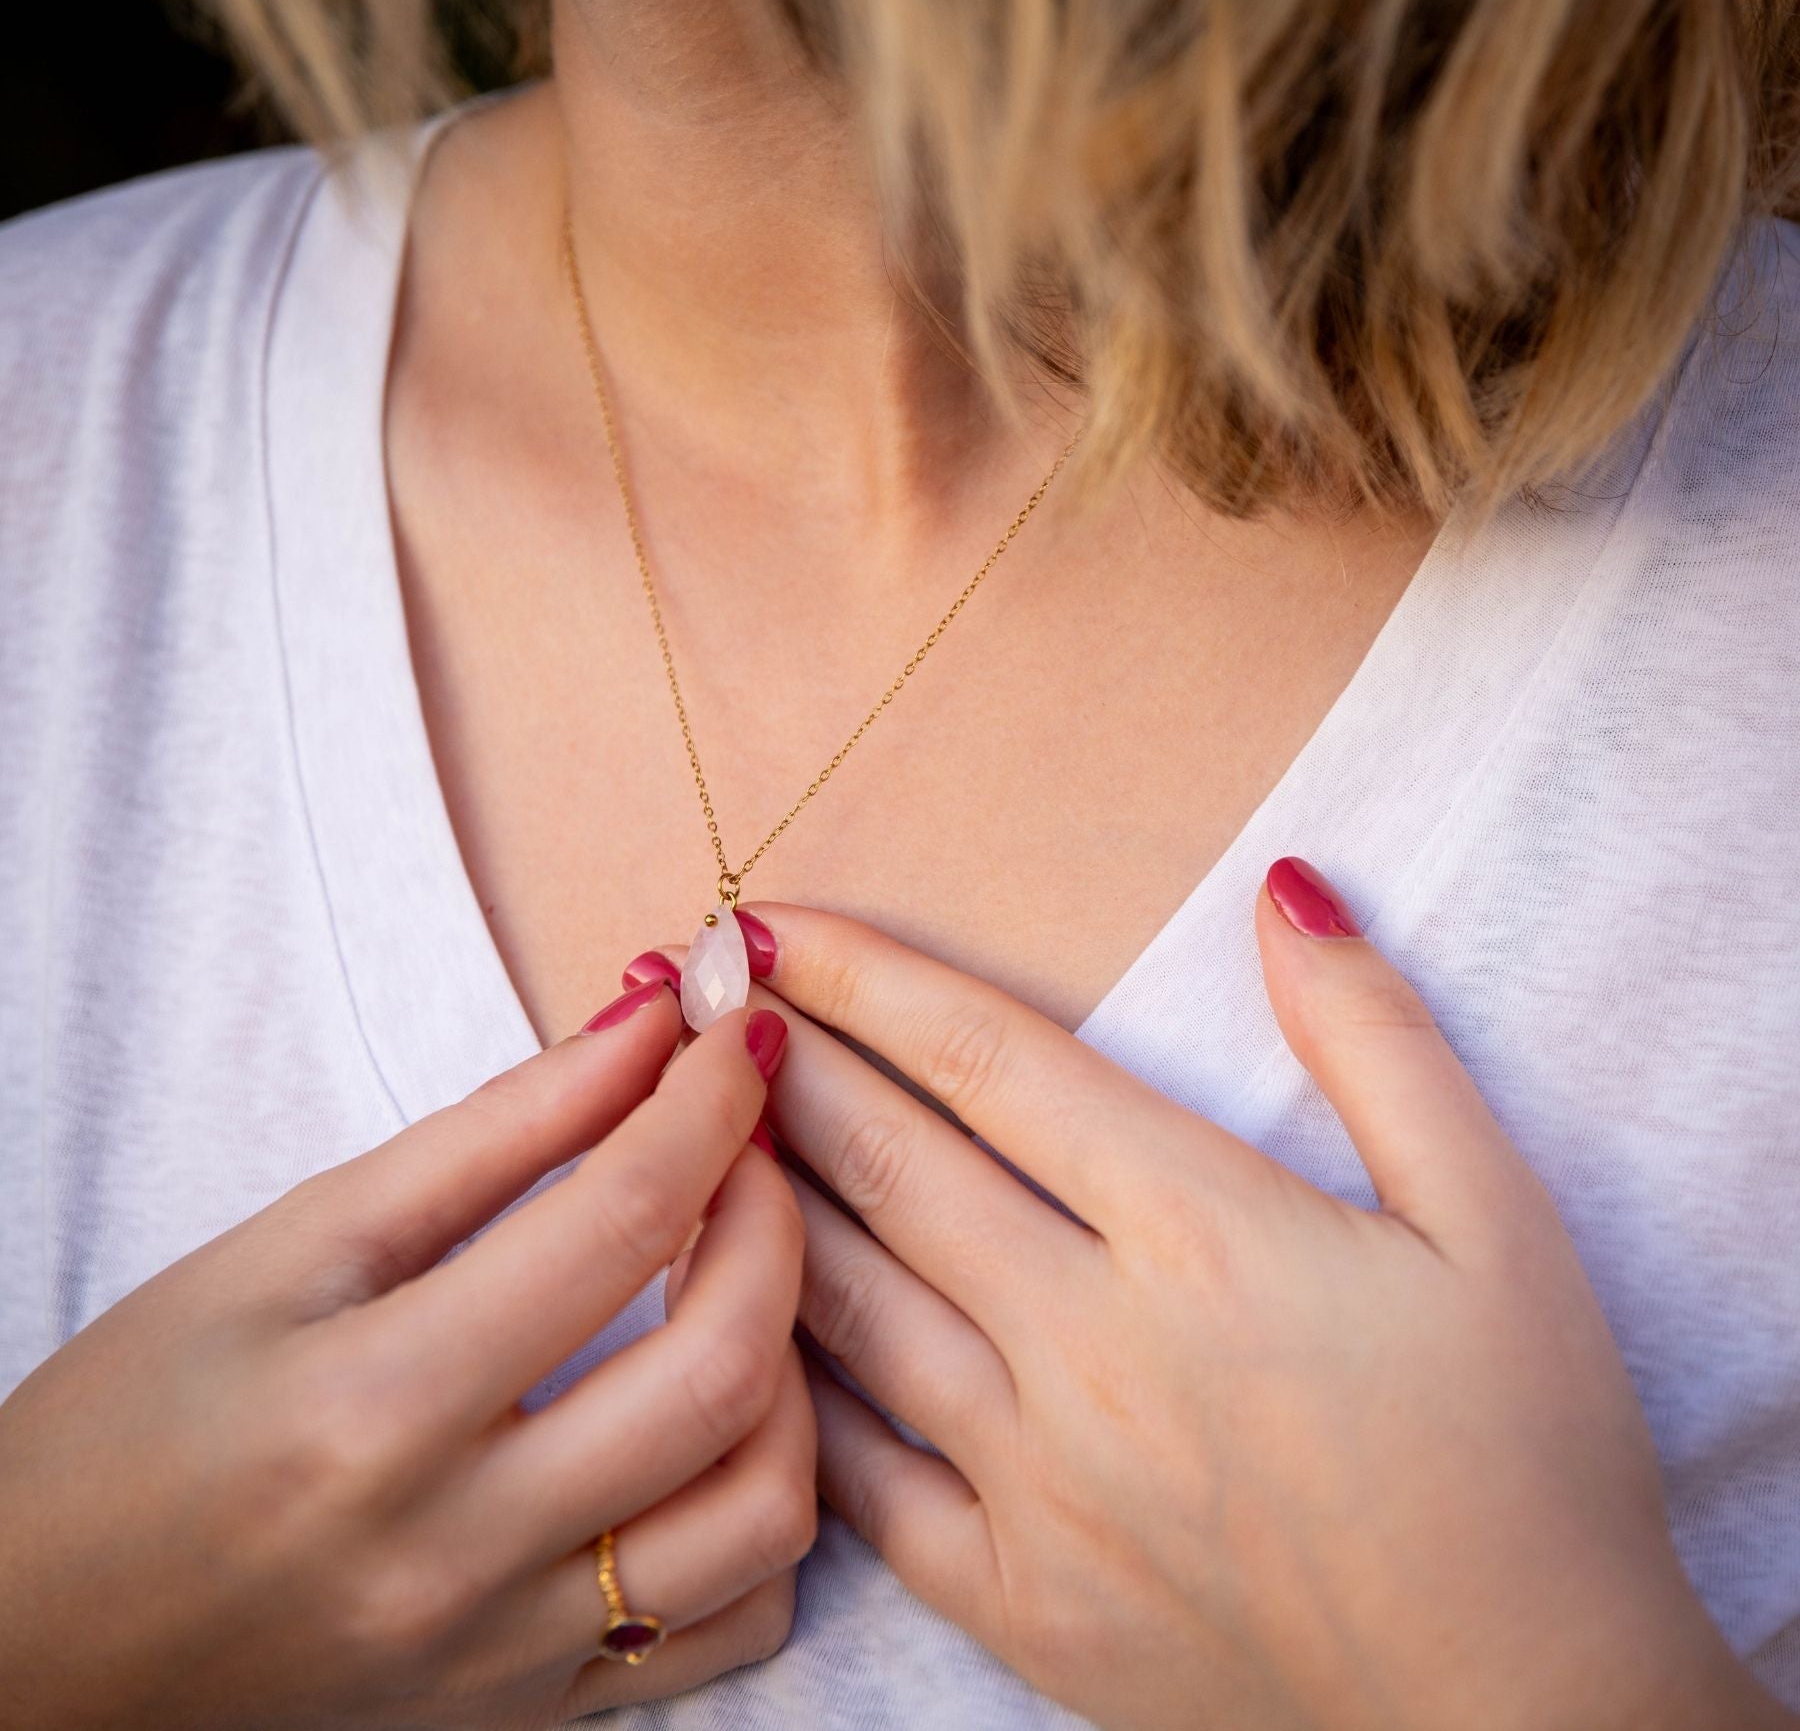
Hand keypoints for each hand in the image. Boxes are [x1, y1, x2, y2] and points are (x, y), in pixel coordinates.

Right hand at [0, 985, 814, 1729]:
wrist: (38, 1644)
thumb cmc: (141, 1419)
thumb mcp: (294, 1244)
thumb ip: (494, 1134)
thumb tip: (648, 1029)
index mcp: (374, 1409)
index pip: (619, 1221)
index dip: (710, 1101)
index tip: (742, 1029)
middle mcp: (459, 1551)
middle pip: (725, 1366)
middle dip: (776, 1218)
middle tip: (749, 1144)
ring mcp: (510, 1655)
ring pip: (765, 1511)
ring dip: (797, 1368)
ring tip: (741, 1283)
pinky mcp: (537, 1711)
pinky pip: (733, 1628)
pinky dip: (763, 1511)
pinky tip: (718, 1426)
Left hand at [720, 875, 1792, 1730]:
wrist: (1524, 1717)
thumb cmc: (1520, 1453)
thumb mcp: (1494, 1220)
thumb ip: (1378, 1039)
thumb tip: (1287, 891)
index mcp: (1201, 1231)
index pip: (988, 1060)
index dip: (863, 974)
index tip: (769, 919)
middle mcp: (1090, 1344)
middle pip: (887, 1163)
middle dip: (776, 1058)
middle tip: (691, 986)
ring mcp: (1036, 1480)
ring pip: (844, 1303)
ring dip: (753, 1194)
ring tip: (682, 1118)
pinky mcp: (1014, 1598)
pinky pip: (853, 1475)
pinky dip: (784, 1381)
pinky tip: (735, 1318)